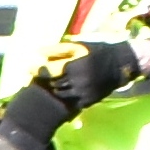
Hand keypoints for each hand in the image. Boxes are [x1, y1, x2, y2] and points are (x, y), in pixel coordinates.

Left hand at [0, 40, 136, 149]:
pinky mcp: (88, 102)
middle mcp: (79, 82)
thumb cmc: (97, 52)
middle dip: (46, 81)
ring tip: (53, 84)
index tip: (28, 70)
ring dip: (55, 90)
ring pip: (60, 95)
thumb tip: (37, 51)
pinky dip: (66, 98)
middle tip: (38, 79)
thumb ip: (58, 49)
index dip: (37, 72)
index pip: (49, 72)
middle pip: (53, 85)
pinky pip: (70, 102)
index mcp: (76, 66)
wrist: (121, 65)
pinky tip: (65, 92)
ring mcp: (84, 93)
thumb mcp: (79, 46)